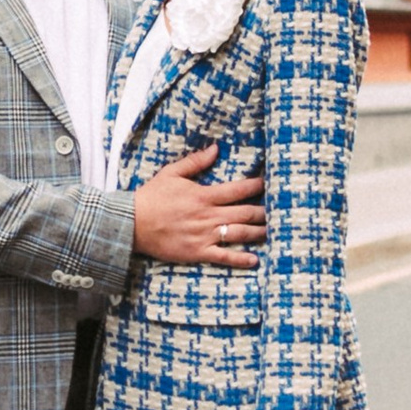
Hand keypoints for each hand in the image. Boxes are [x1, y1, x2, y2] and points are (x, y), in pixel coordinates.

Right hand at [131, 143, 266, 269]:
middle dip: (263, 211)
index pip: (238, 190)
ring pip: (239, 234)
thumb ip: (196, 162)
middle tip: (278, 210)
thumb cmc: (152, 197)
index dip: (256, 186)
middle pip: (245, 213)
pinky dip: (241, 259)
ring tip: (271, 231)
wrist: (132, 223)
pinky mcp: (198, 252)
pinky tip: (254, 260)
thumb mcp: (172, 173)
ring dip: (258, 232)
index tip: (268, 183)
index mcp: (204, 195)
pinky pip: (224, 257)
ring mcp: (205, 236)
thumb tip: (216, 149)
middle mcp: (208, 216)